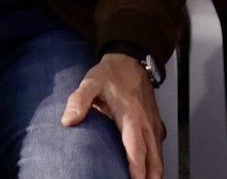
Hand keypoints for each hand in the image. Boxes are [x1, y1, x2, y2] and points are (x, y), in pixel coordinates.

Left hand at [62, 54, 163, 178]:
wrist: (130, 59)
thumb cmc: (110, 74)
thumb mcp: (90, 82)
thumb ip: (78, 100)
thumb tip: (68, 121)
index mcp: (130, 115)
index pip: (136, 147)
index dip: (136, 167)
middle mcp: (146, 122)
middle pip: (152, 157)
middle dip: (149, 176)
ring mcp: (153, 123)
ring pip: (158, 154)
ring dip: (155, 172)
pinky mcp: (155, 123)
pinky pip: (158, 147)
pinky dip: (156, 161)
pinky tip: (149, 171)